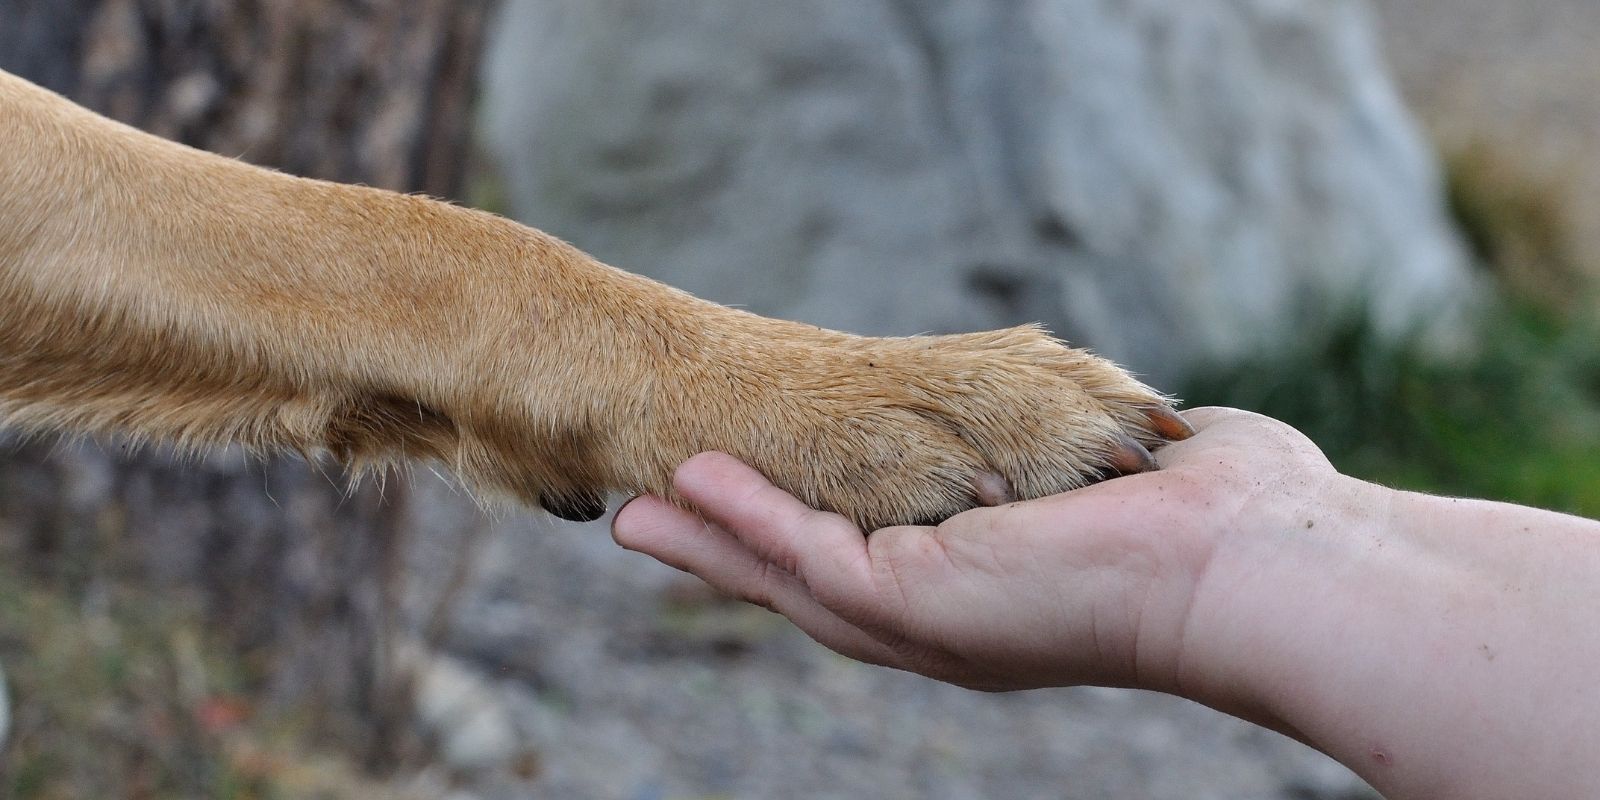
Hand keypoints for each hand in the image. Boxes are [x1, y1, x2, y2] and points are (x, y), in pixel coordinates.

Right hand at [611, 407, 1344, 693]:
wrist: (1256, 562)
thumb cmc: (1221, 516)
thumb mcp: (1124, 472)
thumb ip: (1096, 453)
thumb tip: (1141, 431)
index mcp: (989, 595)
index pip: (875, 563)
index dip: (802, 535)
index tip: (745, 500)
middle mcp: (947, 622)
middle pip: (808, 586)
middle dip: (728, 552)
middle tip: (648, 522)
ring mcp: (927, 621)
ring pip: (788, 580)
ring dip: (711, 541)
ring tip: (639, 510)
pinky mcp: (917, 601)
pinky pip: (806, 555)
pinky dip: (744, 521)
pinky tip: (690, 487)